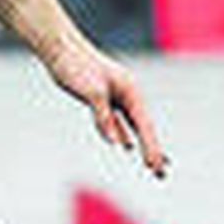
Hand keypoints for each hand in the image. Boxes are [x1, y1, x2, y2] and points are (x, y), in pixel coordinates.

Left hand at [42, 34, 169, 177]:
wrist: (60, 48)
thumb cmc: (76, 67)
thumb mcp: (91, 93)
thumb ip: (104, 117)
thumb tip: (114, 142)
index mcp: (130, 92)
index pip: (143, 127)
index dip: (150, 148)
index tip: (155, 167)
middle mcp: (127, 95)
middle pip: (144, 129)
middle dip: (154, 152)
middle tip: (162, 175)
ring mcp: (115, 97)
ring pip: (133, 127)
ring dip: (143, 146)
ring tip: (154, 164)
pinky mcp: (101, 99)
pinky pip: (117, 122)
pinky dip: (123, 135)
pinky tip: (127, 146)